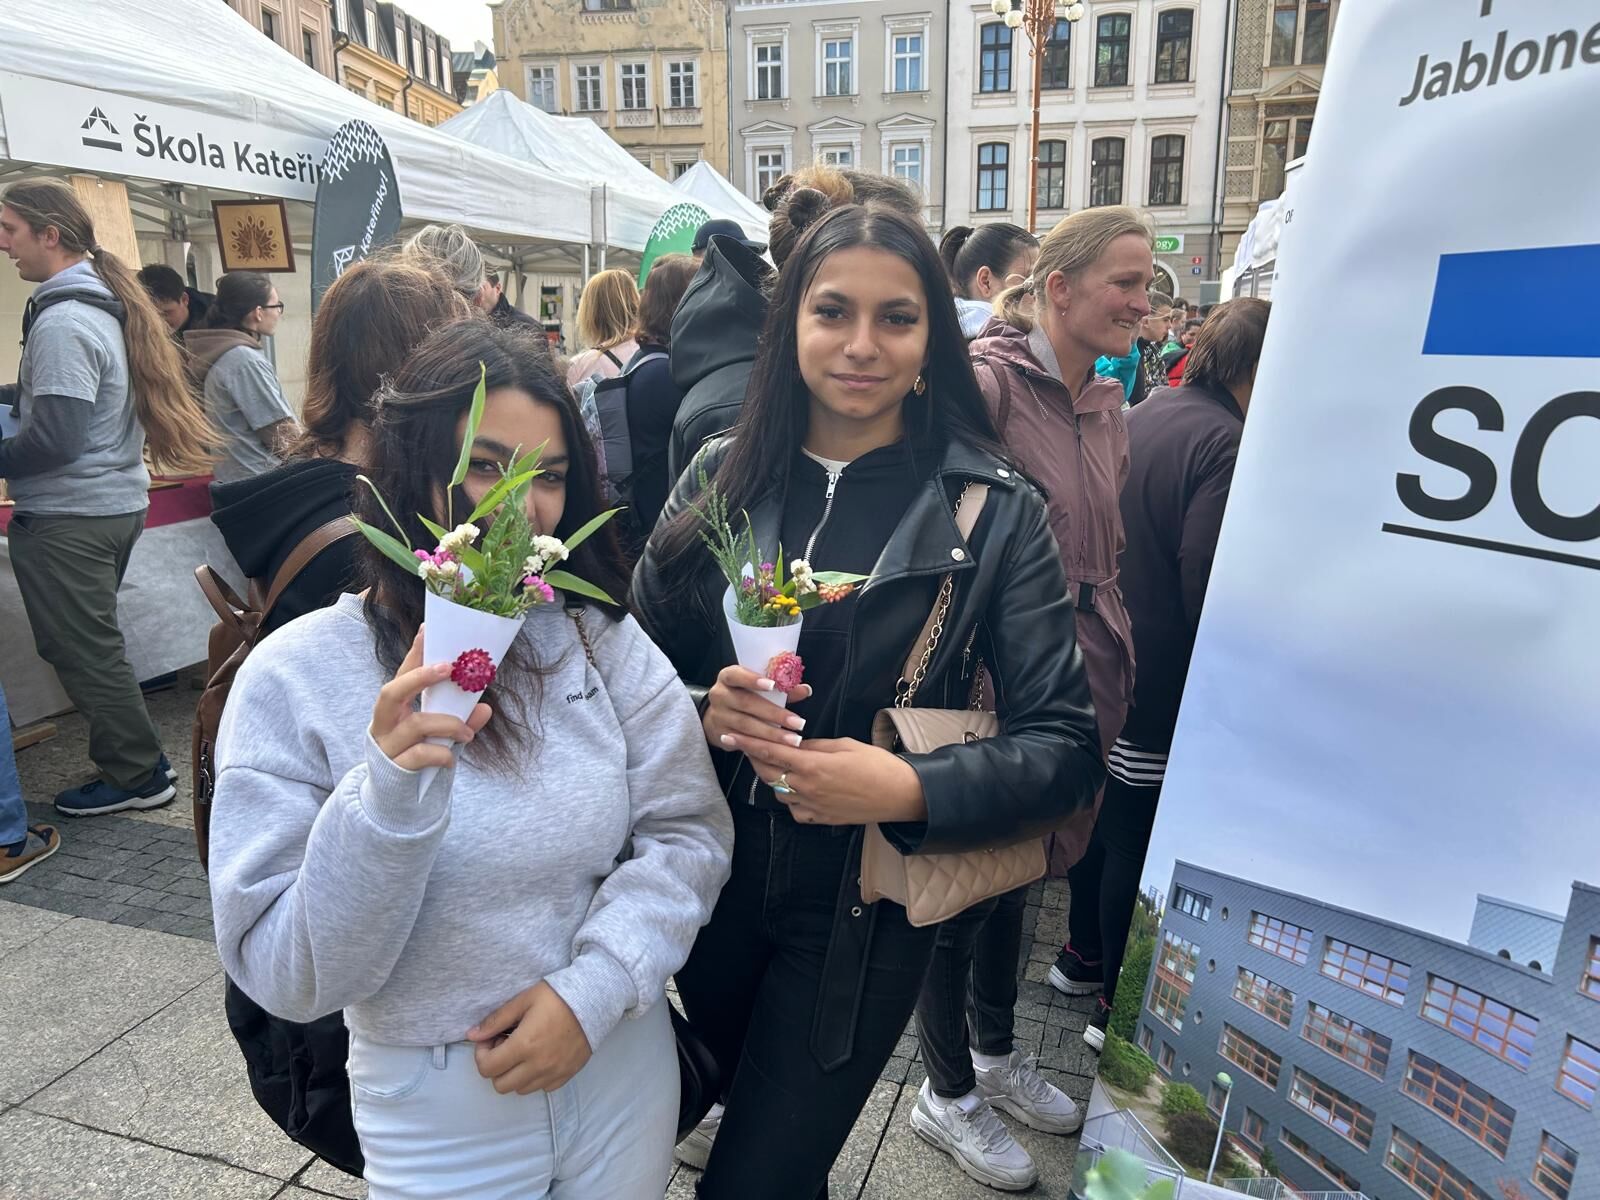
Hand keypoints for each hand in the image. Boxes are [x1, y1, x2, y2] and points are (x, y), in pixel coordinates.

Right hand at [369, 627, 491, 771]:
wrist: (395, 795)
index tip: (427, 630)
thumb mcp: (439, 733)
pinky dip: (442, 755)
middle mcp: (385, 722)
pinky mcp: (395, 767)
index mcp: (394, 707)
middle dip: (420, 677)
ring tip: (468, 734)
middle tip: (449, 668)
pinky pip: (421, 755)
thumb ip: (460, 718)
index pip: (402, 673)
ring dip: (450, 724)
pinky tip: (451, 760)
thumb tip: (485, 708)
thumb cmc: (417, 752)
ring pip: (416, 724)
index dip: (414, 653)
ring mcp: (387, 744)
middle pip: (391, 691)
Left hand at [467, 982, 592, 1093]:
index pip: (487, 1068)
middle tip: (504, 1046)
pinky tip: (539, 1057)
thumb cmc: (557, 995)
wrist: (595, 999)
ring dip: (514, 1074)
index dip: (481, 1055)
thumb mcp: (523, 1000)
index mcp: (524, 1045)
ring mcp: (554, 1073)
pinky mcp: (567, 1074)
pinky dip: (535, 1078)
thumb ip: (496, 1020)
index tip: (490, 1039)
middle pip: (500, 1085)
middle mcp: (538, 1065)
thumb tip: (472, 1035)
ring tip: (523, 1051)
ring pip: (520, 1089)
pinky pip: (542, 1088)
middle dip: (496, 1067)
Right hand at [702, 664, 809, 752]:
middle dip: (774, 714)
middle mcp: (719, 695)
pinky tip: (778, 749)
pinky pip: (743, 741)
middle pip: (746, 703)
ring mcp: (718, 716)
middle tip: (798, 722)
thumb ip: (781, 688)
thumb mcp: (758, 687)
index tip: (773, 685)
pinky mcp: (720, 735)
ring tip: (793, 739)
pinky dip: (762, 745)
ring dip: (772, 733)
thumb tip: (805, 689)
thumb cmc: (745, 695)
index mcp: (728, 677)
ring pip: (746, 725)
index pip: (737, 675)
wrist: (719, 715)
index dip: (753, 680)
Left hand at [718, 734, 926, 825]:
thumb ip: (814, 746)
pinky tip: (798, 787)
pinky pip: (794, 809)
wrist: (900, 795)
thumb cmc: (877, 765)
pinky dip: (790, 797)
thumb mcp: (844, 745)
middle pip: (769, 772)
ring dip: (774, 777)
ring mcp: (812, 807)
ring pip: (778, 792)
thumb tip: (796, 744)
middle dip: (756, 758)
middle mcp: (807, 788)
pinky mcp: (819, 819)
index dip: (747, 743)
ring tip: (777, 763)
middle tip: (750, 745)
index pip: (770, 752)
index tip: (730, 736)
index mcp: (812, 766)